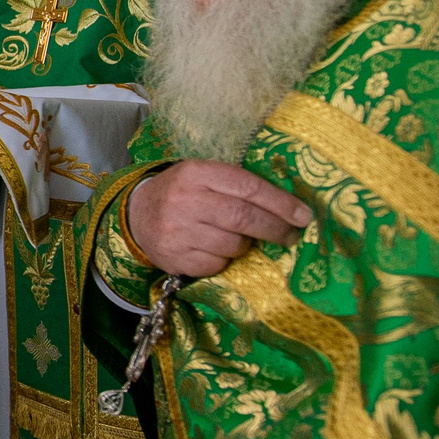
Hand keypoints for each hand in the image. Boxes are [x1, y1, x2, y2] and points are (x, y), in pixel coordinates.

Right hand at [126, 161, 311, 277]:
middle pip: (243, 218)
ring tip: (243, 240)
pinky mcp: (174, 257)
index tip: (303, 215)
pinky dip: (225, 260)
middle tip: (292, 236)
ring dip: (246, 245)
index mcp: (196, 173)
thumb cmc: (182, 193)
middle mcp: (185, 200)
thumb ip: (237, 185)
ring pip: (232, 245)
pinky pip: (216, 265)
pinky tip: (217, 250)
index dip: (280, 203)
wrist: (136, 215)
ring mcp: (177, 231)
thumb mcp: (204, 176)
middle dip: (275, 229)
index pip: (248, 187)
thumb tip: (288, 206)